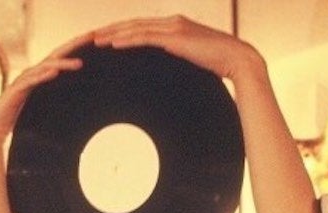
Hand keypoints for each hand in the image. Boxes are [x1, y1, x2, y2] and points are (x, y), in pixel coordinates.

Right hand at [0, 32, 93, 144]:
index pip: (61, 61)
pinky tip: (53, 72)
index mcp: (40, 77)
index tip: (94, 45)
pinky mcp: (16, 90)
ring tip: (79, 64)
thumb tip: (76, 112)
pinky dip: (42, 76)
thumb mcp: (42, 109)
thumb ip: (55, 105)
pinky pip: (30, 81)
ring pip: (45, 67)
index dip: (76, 52)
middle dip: (73, 48)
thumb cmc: (18, 119)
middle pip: (56, 57)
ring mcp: (24, 81)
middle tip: (91, 40)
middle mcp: (32, 74)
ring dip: (62, 64)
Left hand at [92, 15, 261, 83]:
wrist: (237, 59)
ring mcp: (173, 28)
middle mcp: (172, 22)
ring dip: (113, 34)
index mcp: (175, 27)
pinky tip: (113, 45)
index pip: (141, 27)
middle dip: (110, 30)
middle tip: (89, 37)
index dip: (121, 32)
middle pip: (133, 24)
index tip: (103, 39)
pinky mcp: (175, 37)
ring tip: (94, 41)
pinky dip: (127, 40)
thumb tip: (169, 75)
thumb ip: (179, 61)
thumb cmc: (219, 65)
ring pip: (135, 29)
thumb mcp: (194, 62)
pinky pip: (145, 37)